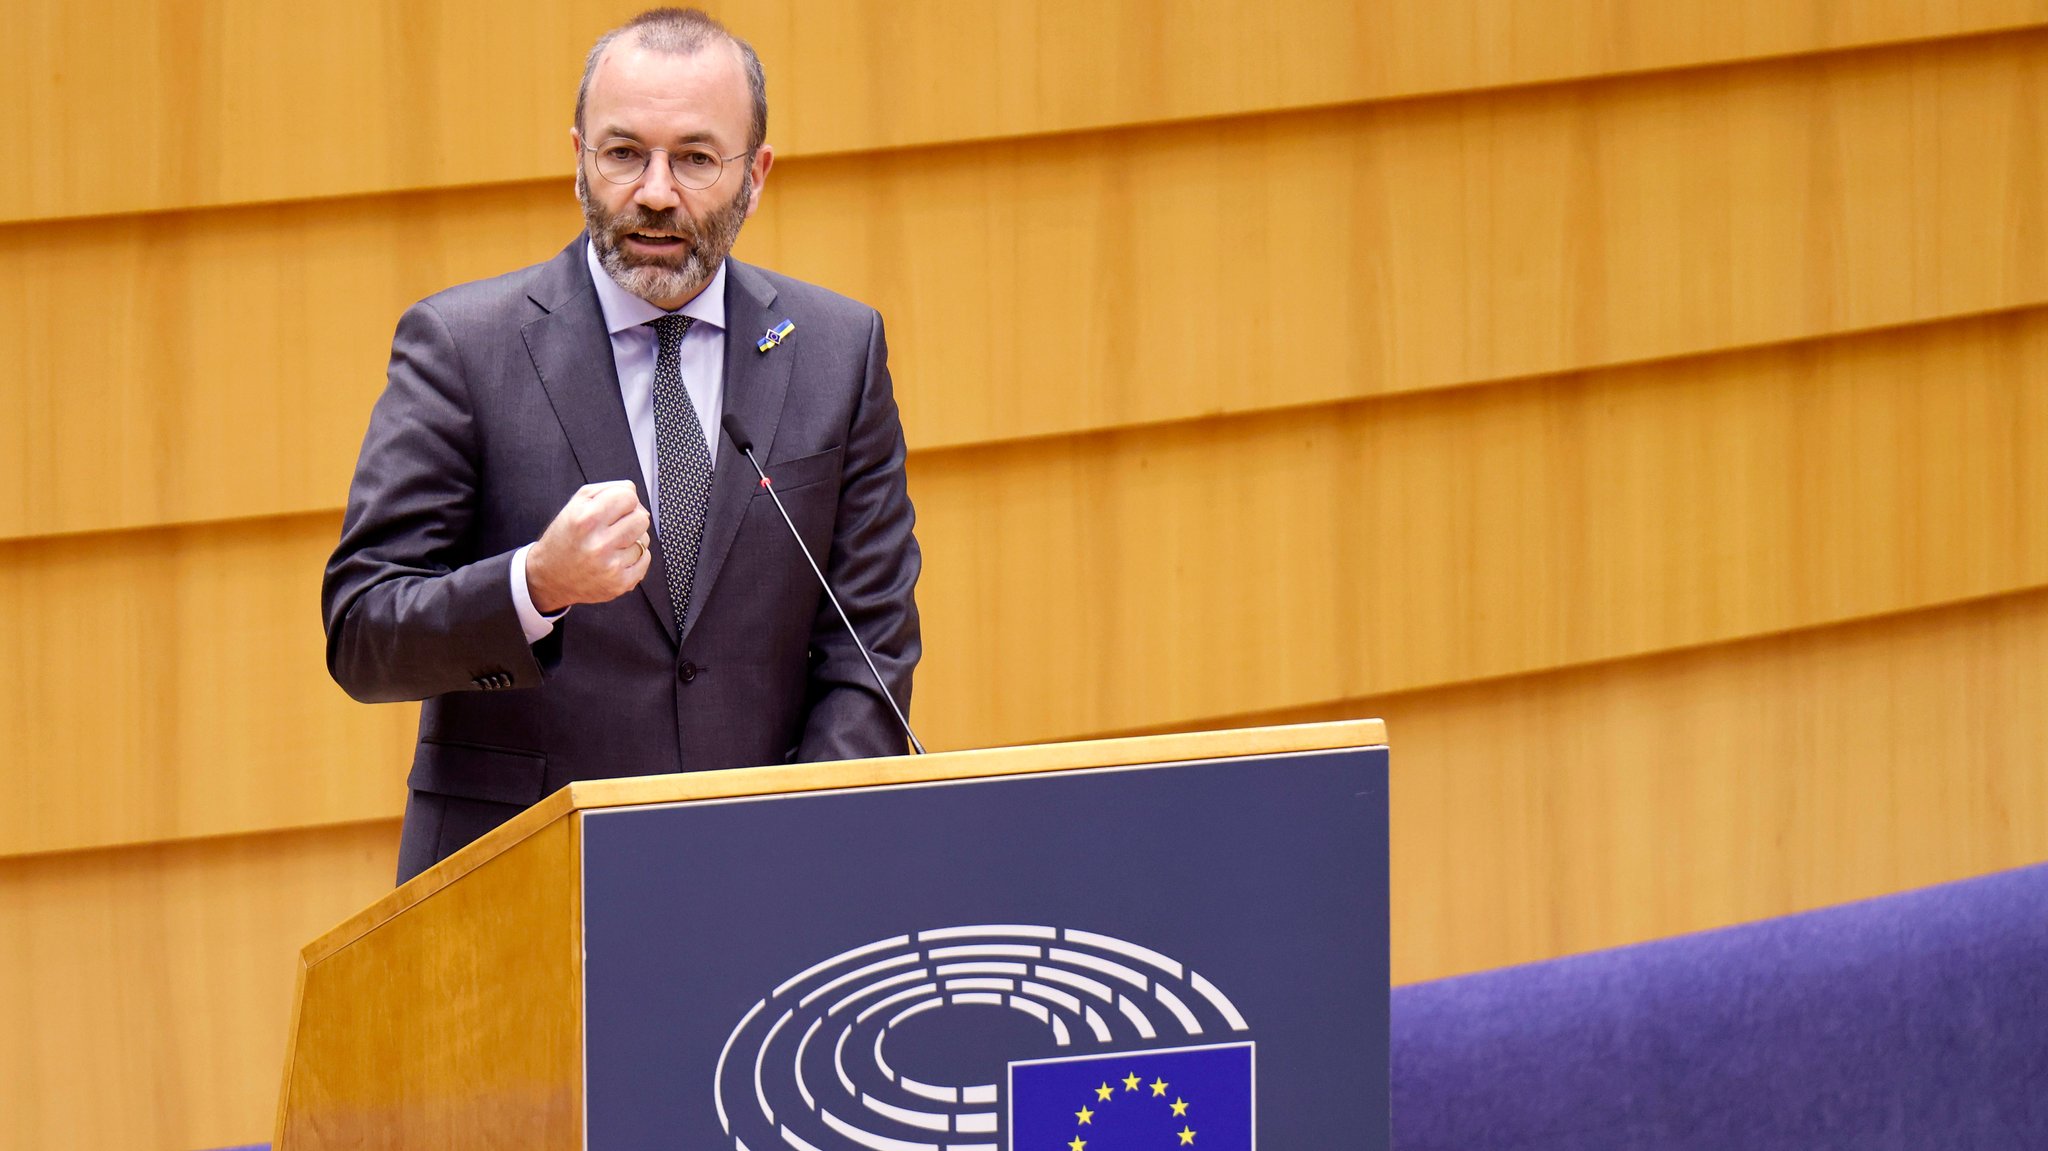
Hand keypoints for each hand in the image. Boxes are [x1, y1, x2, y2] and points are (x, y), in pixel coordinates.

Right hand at [526, 480, 652, 612]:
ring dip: (633, 539)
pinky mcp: (620, 583)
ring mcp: (611, 565)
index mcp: (586, 519)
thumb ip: (606, 490)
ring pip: (645, 539)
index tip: (616, 508)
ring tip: (612, 544)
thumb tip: (634, 492)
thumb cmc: (565, 537)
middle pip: (641, 517)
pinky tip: (617, 558)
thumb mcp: (575, 505)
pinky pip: (645, 559)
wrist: (549, 578)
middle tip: (615, 526)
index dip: (624, 500)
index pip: (628, 496)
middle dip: (631, 518)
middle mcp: (599, 543)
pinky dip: (635, 557)